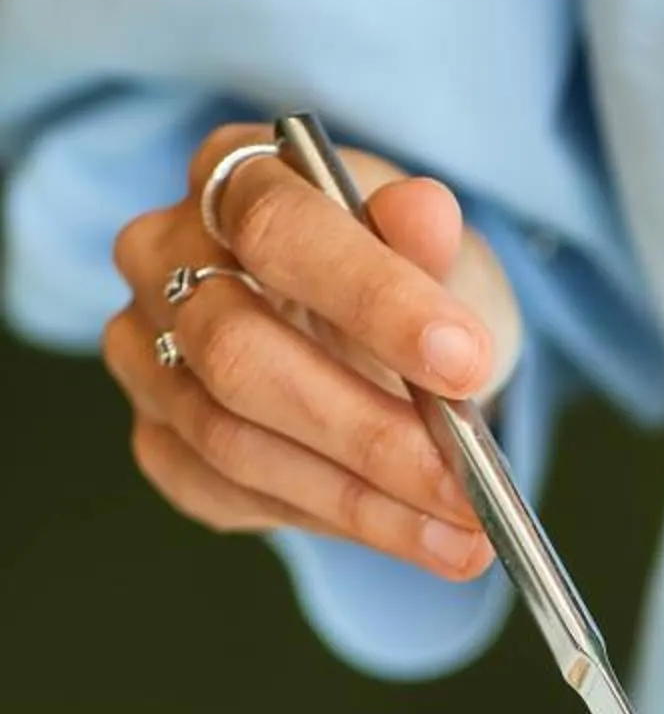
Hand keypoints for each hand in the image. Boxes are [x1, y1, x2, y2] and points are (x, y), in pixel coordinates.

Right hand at [103, 123, 524, 580]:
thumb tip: (425, 212)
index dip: (374, 301)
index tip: (465, 363)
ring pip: (232, 441)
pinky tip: (405, 532)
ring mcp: (147, 353)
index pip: (281, 231)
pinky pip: (227, 494)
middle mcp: (162, 258)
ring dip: (360, 501)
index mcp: (231, 179)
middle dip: (368, 432)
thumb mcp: (440, 255)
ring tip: (460, 534)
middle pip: (239, 353)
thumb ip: (428, 241)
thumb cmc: (405, 287)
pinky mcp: (157, 437)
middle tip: (465, 483)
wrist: (381, 345)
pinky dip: (327, 520)